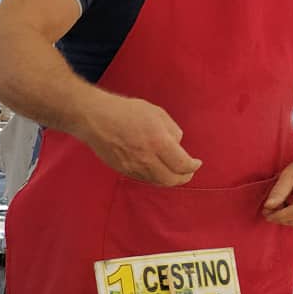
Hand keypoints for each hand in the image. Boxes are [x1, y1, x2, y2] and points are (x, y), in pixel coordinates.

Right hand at [79, 93, 201, 185]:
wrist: (96, 118)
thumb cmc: (126, 112)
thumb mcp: (157, 113)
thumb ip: (172, 130)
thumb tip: (177, 145)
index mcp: (158, 142)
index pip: (182, 164)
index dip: (193, 167)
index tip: (197, 163)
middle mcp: (146, 159)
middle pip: (171, 179)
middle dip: (183, 178)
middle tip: (188, 173)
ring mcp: (133, 167)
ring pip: (157, 182)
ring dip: (169, 179)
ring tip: (174, 174)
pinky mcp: (122, 169)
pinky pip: (143, 179)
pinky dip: (155, 178)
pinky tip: (157, 171)